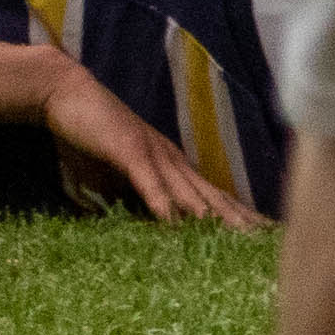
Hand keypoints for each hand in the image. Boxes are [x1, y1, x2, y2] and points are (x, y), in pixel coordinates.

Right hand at [42, 59, 268, 230]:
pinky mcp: (129, 149)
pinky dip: (163, 204)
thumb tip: (139, 227)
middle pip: (211, 196)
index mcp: (169, 165)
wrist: (65, 91)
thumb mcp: (115, 177)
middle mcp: (169, 159)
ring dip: (214, 218)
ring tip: (239, 241)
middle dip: (240, 221)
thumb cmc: (91, 134)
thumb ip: (129, 200)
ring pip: (189, 192)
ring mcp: (152, 152)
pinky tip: (174, 225)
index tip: (262, 236)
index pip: (211, 196)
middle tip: (269, 244)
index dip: (237, 216)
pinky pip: (149, 182)